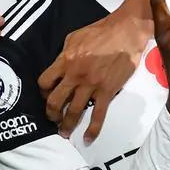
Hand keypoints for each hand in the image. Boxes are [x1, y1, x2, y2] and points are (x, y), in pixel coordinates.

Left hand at [39, 0, 152, 141]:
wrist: (126, 31)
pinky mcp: (107, 91)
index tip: (47, 95)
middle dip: (51, 113)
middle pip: (55, 100)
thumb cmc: (101, 30)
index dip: (43, 91)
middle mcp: (75, 75)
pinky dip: (92, 129)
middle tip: (52, 119)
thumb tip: (60, 66)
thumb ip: (65, 54)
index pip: (45, 82)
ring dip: (67, 124)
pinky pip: (98, 114)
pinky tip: (88, 138)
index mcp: (65, 60)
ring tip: (64, 133)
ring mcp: (91, 85)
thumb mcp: (74, 37)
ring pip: (73, 110)